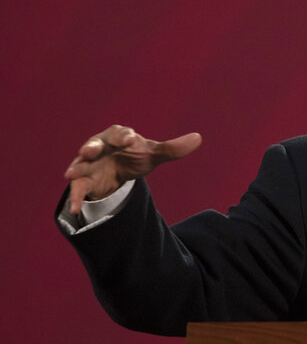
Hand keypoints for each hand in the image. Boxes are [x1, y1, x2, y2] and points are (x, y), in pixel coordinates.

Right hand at [64, 125, 201, 214]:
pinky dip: (76, 198)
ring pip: (80, 164)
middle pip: (94, 145)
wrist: (120, 169)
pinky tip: (75, 209)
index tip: (131, 140)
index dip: (125, 137)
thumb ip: (173, 148)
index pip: (121, 133)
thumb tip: (199, 138)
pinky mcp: (85, 180)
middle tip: (90, 150)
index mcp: (119, 135)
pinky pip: (78, 188)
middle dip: (91, 147)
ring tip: (70, 174)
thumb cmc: (135, 154)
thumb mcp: (154, 154)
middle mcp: (100, 146)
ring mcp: (89, 163)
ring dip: (76, 168)